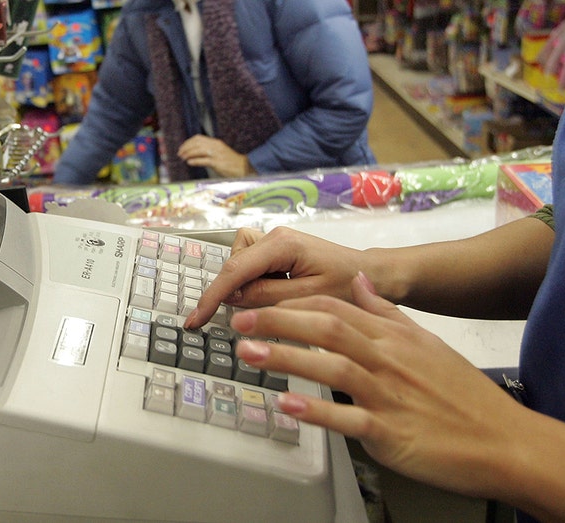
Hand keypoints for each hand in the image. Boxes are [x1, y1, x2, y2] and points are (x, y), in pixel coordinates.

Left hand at [177, 134, 253, 177]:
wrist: (243, 167)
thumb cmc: (231, 162)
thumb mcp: (219, 152)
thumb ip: (208, 151)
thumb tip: (195, 154)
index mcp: (215, 142)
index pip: (198, 138)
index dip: (188, 142)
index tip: (182, 148)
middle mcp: (215, 146)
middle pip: (196, 143)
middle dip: (186, 148)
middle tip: (180, 153)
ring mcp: (216, 154)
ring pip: (198, 150)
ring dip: (188, 154)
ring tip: (182, 158)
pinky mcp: (217, 163)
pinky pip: (203, 160)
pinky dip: (195, 161)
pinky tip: (189, 163)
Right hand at [185, 227, 364, 328]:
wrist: (370, 275)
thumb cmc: (348, 285)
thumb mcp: (308, 300)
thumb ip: (266, 297)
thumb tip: (233, 299)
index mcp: (282, 245)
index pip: (235, 271)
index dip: (211, 297)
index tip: (195, 320)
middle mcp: (275, 237)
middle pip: (234, 264)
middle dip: (236, 291)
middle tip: (255, 313)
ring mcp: (275, 242)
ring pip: (240, 264)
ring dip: (247, 285)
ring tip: (276, 299)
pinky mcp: (277, 251)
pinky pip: (251, 266)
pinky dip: (256, 282)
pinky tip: (280, 292)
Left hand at [230, 275, 527, 498]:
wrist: (506, 441)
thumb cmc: (464, 396)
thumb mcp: (427, 342)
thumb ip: (387, 312)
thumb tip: (358, 282)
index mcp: (394, 337)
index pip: (336, 307)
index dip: (293, 303)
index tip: (259, 303)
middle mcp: (389, 359)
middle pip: (327, 327)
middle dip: (279, 321)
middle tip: (239, 322)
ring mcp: (389, 395)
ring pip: (332, 366)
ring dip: (287, 357)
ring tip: (249, 353)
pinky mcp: (391, 432)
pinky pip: (349, 417)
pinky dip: (317, 410)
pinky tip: (287, 404)